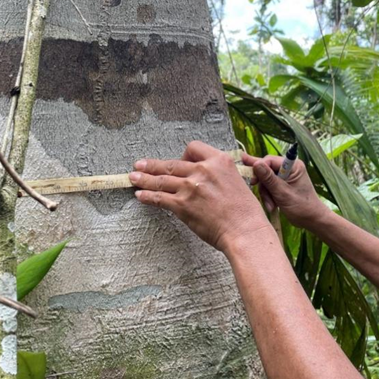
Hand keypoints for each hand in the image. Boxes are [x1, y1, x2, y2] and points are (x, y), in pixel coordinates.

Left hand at [129, 141, 271, 252]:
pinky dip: (147, 196)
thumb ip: (218, 175)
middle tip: (139, 165)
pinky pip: (159, 198)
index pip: (193, 148)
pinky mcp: (182, 205)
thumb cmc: (245, 211)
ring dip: (144, 179)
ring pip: (161, 179)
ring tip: (133, 177)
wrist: (245, 231)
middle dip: (152, 165)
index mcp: (219, 161)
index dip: (182, 154)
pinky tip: (140, 195)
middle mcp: (203, 170)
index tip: (178, 160)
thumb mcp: (237, 181)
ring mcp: (191, 187)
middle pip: (171, 163)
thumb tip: (204, 177)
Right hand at [241, 153, 328, 229]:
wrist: (312, 220)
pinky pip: (269, 186)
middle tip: (257, 191)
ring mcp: (285, 177)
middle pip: (266, 169)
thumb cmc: (302, 207)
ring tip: (270, 205)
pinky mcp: (282, 185)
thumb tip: (255, 163)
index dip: (259, 169)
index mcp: (293, 166)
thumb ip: (269, 178)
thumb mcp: (283, 193)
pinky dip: (268, 196)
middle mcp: (288, 168)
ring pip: (265, 180)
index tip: (253, 181)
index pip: (269, 160)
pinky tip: (272, 206)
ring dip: (265, 193)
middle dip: (262, 184)